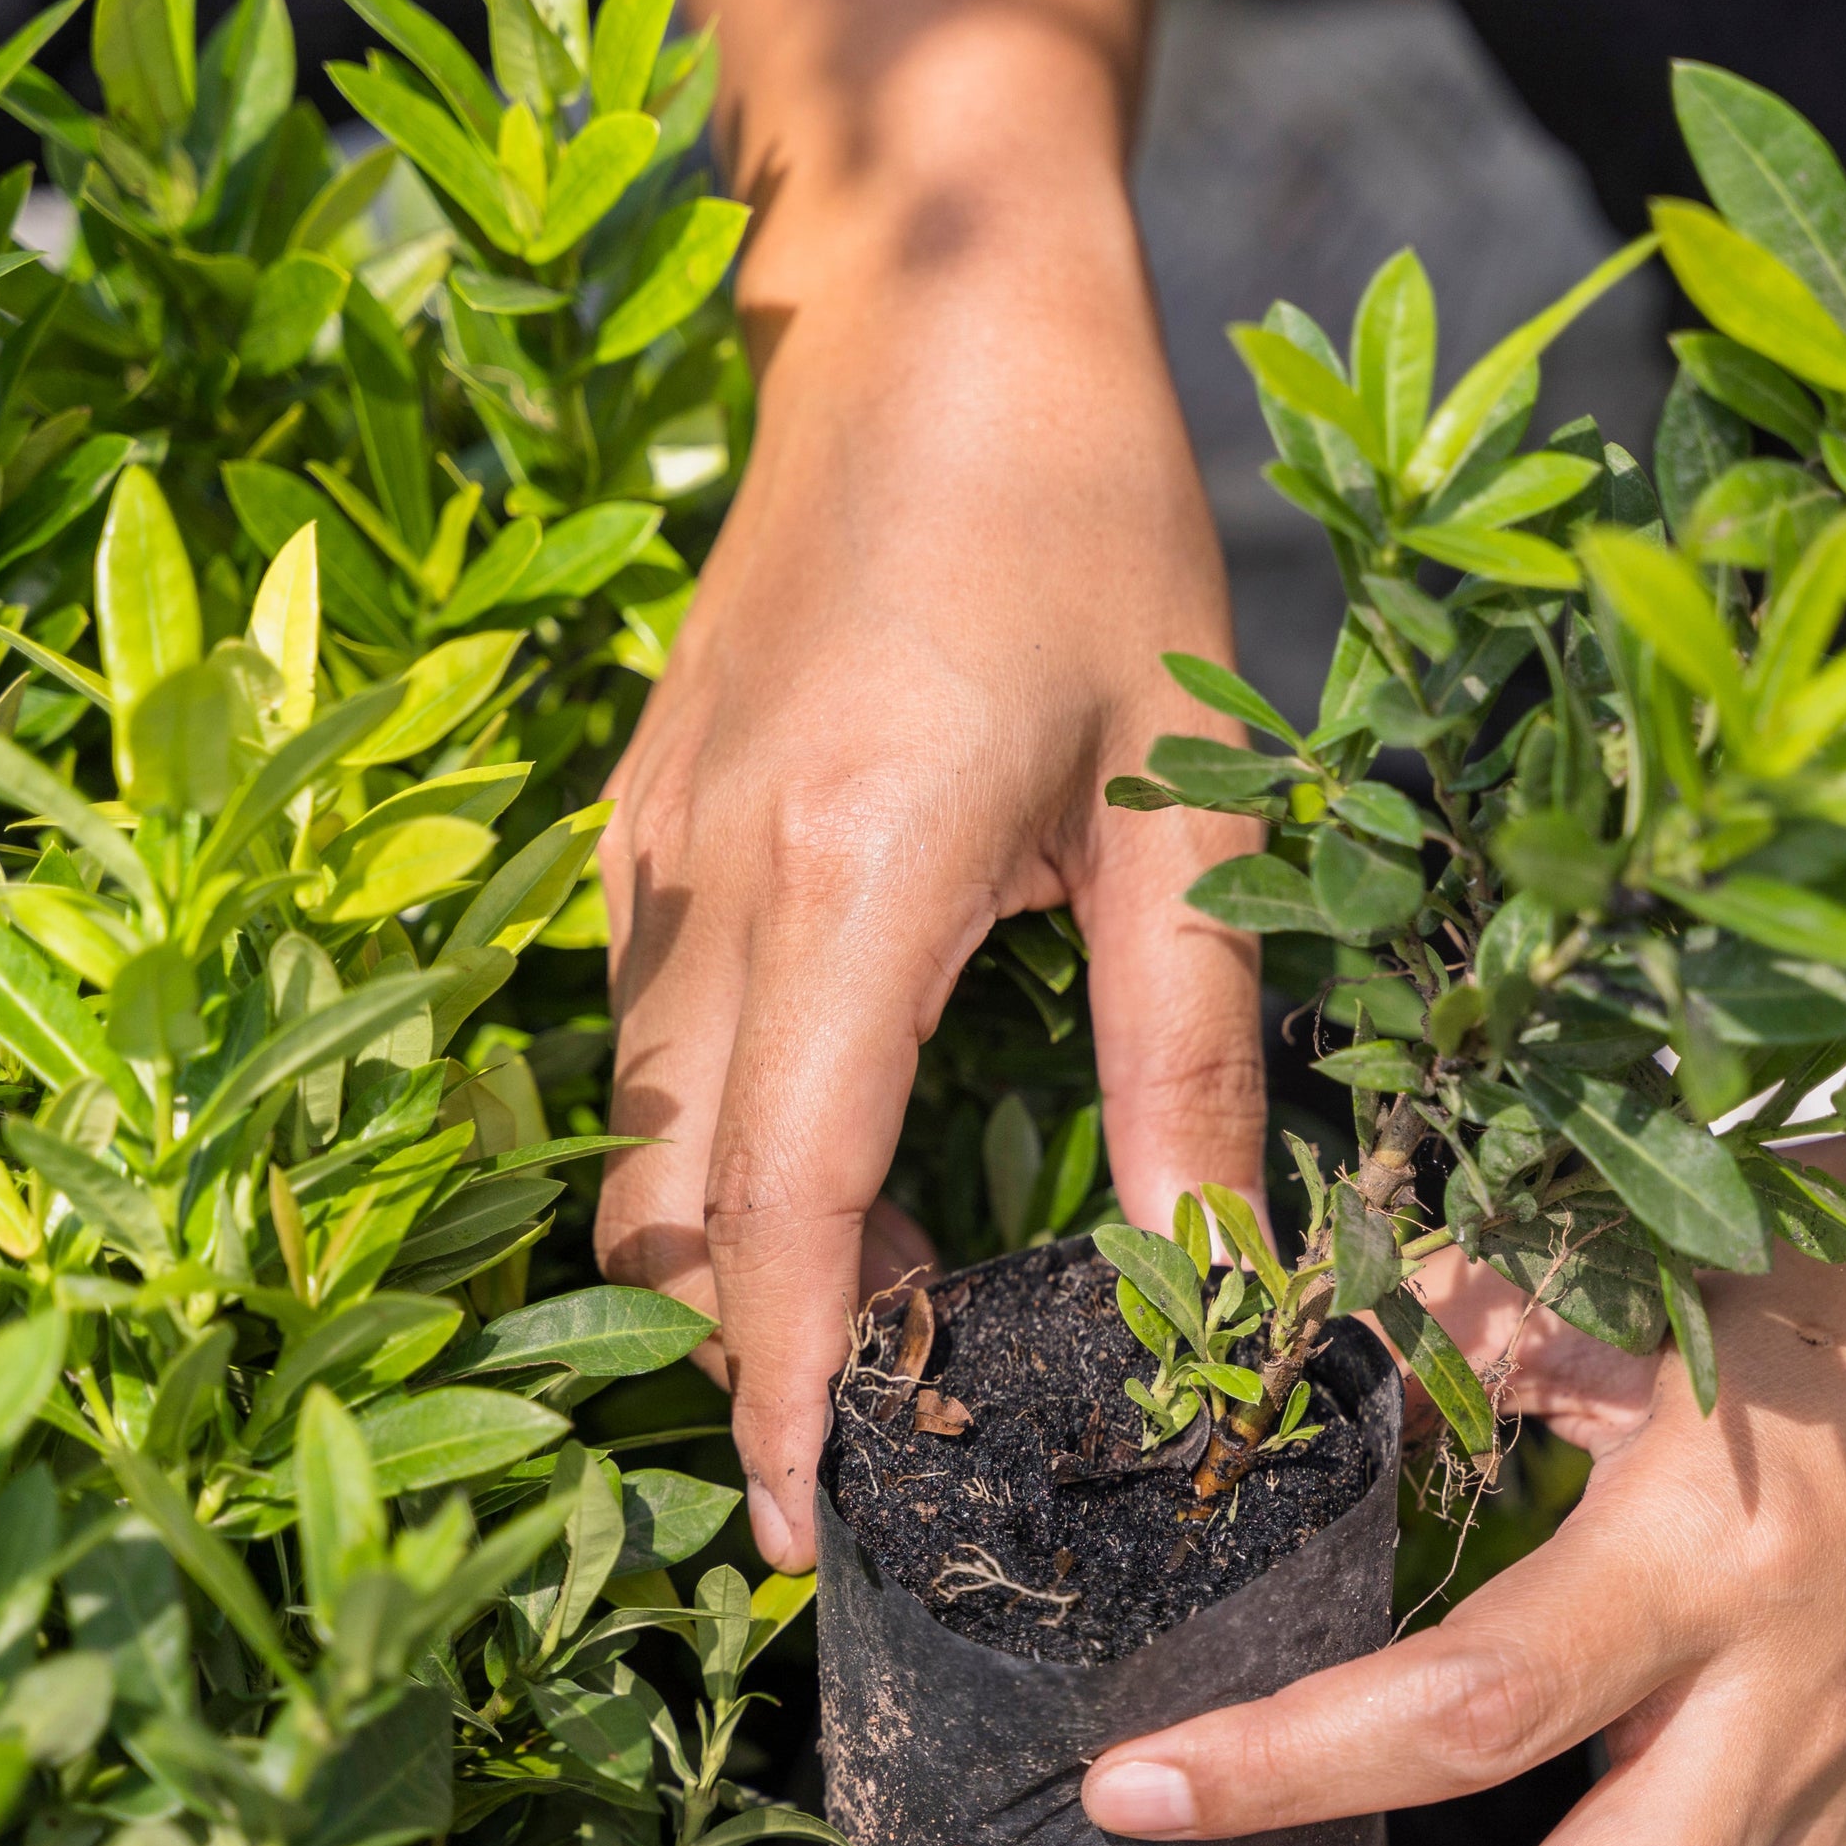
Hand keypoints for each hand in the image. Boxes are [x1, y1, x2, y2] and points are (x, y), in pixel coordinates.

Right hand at [594, 260, 1265, 1572]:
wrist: (934, 308)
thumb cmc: (1089, 523)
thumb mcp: (1188, 797)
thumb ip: (1189, 1054)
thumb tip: (1202, 1277)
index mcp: (852, 874)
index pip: (774, 1204)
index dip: (779, 1389)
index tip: (805, 1536)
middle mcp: (711, 879)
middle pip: (671, 1206)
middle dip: (755, 1348)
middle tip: (903, 1435)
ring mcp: (652, 846)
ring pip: (642, 1136)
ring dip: (742, 1249)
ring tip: (908, 1298)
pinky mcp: (645, 817)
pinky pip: (649, 1042)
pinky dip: (725, 1142)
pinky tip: (859, 1140)